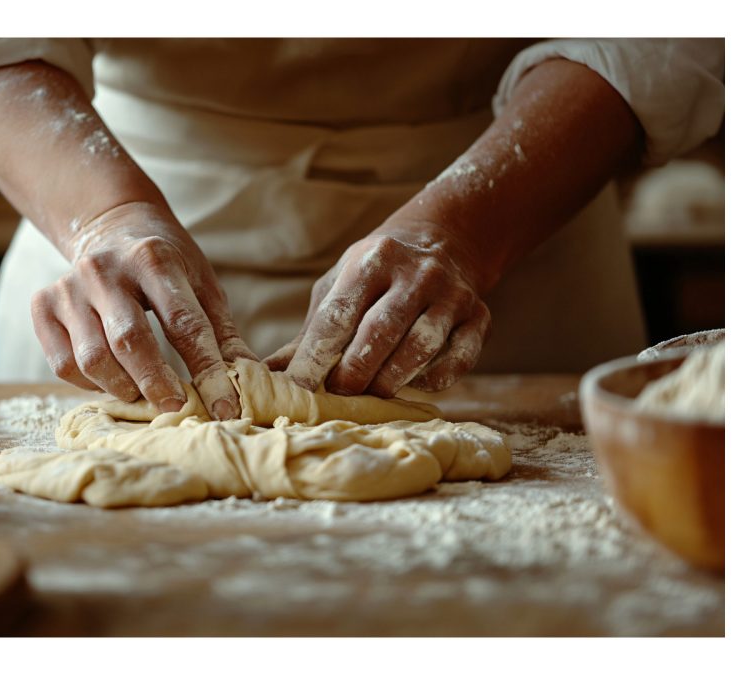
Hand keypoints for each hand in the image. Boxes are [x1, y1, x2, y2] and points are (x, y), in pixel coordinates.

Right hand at [31, 201, 255, 418]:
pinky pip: (63, 364)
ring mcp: (68, 286)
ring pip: (92, 359)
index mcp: (153, 258)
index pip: (183, 323)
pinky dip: (91, 385)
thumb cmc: (166, 263)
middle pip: (129, 342)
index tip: (223, 406)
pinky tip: (113, 379)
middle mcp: (104, 269)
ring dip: (124, 388)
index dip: (206, 370)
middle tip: (177, 407)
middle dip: (157, 384)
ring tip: (145, 394)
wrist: (111, 225)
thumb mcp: (202, 283)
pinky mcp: (43, 304)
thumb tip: (248, 381)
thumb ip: (222, 332)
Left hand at [265, 219, 489, 396]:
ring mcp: (452, 294)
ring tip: (370, 393)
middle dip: (354, 372)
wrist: (445, 241)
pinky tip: (413, 381)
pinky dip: (433, 378)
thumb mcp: (340, 286)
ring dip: (390, 379)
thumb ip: (311, 331)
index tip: (297, 386)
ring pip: (420, 348)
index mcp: (372, 259)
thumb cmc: (376, 274)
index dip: (315, 355)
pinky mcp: (480, 317)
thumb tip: (268, 373)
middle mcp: (416, 273)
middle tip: (337, 394)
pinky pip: (458, 359)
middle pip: (380, 332)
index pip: (339, 314)